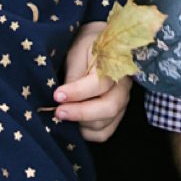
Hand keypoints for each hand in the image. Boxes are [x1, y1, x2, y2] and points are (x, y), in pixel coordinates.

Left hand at [55, 22, 130, 141]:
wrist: (99, 47)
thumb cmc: (85, 47)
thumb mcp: (77, 51)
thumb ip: (74, 73)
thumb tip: (64, 98)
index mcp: (115, 65)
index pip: (100, 83)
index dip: (78, 92)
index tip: (57, 95)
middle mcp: (123, 86)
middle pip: (109, 107)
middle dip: (81, 113)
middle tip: (58, 112)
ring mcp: (122, 102)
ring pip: (105, 123)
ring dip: (81, 123)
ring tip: (62, 115)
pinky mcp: (116, 115)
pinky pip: (104, 133)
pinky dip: (87, 133)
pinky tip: (73, 124)